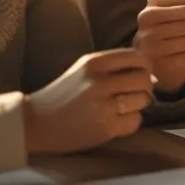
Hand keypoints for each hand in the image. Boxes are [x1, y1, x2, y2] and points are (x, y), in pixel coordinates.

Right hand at [23, 49, 153, 154]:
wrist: (35, 123)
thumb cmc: (64, 94)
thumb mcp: (84, 69)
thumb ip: (113, 66)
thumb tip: (149, 71)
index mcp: (95, 62)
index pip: (138, 57)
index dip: (145, 67)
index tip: (140, 75)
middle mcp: (99, 81)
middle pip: (144, 79)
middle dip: (144, 87)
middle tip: (135, 94)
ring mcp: (102, 105)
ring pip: (143, 100)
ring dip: (138, 105)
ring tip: (123, 108)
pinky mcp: (105, 127)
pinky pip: (135, 121)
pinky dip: (131, 122)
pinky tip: (117, 121)